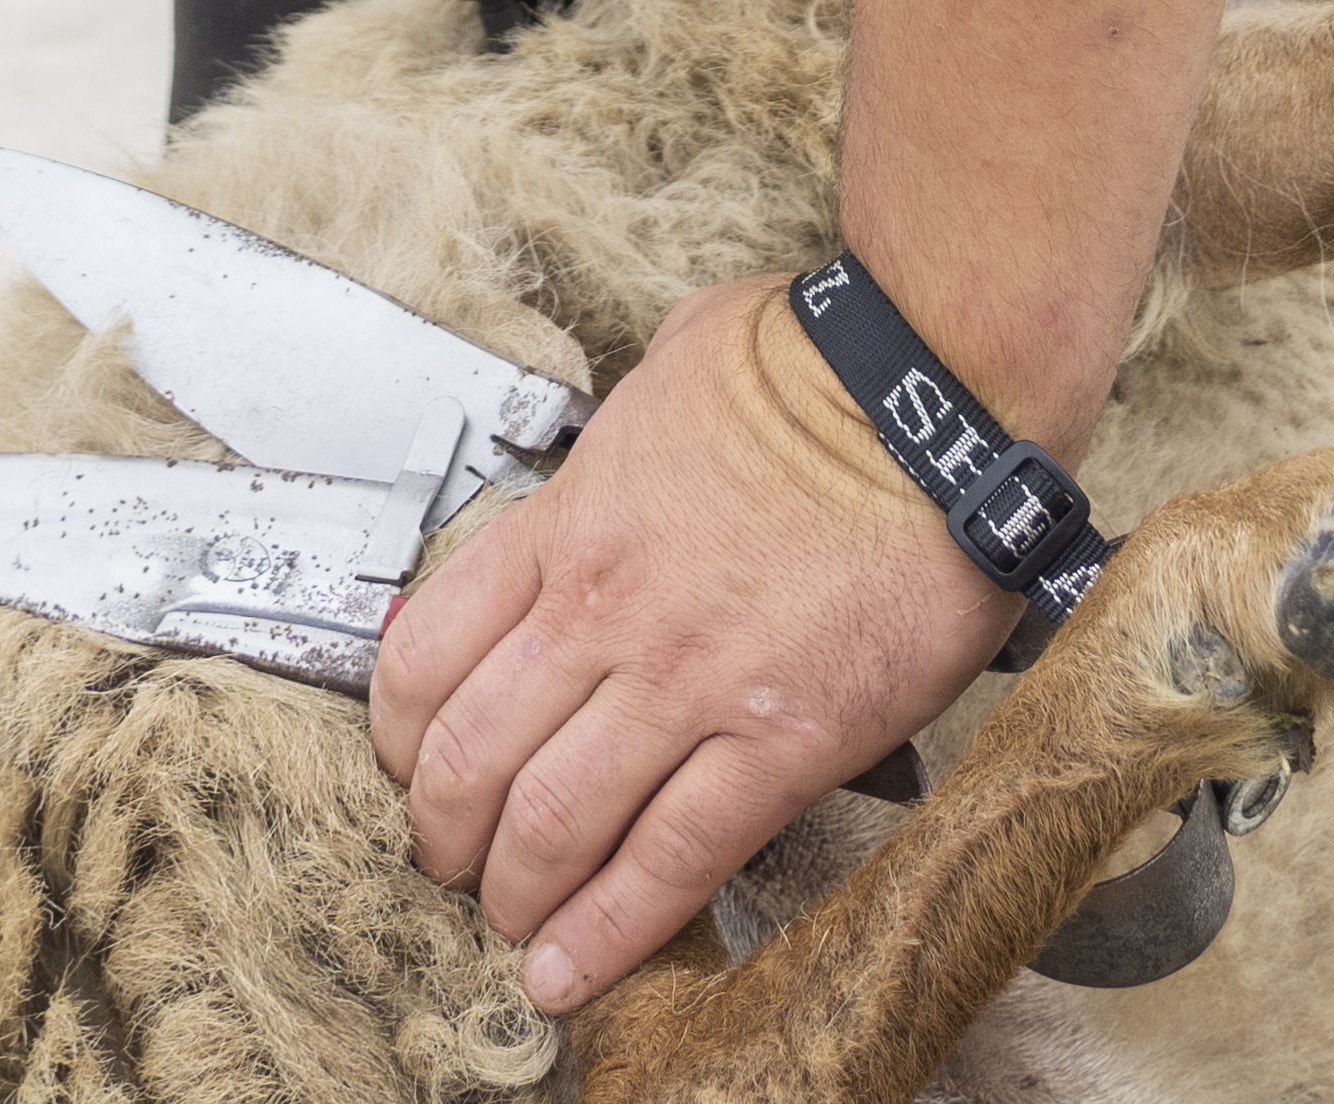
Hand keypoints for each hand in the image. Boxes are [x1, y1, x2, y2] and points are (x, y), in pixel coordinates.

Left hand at [372, 279, 1019, 1014]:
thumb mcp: (668, 370)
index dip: (399, 737)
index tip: (411, 768)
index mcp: (571, 521)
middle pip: (468, 758)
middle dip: (442, 836)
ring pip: (551, 824)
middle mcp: (606, 608)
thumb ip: (621, 437)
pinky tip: (575, 966)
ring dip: (515, 896)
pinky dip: (611, 931)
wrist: (934, 390)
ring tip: (513, 928)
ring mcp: (688, 681)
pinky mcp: (783, 739)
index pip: (425, 654)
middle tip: (452, 865)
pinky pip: (673, 858)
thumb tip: (618, 457)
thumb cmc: (820, 367)